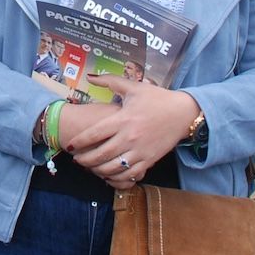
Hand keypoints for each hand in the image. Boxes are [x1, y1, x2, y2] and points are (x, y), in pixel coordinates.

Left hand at [59, 77, 200, 190]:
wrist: (183, 112)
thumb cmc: (157, 98)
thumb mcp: (133, 87)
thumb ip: (110, 81)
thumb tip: (89, 76)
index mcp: (123, 119)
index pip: (95, 134)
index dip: (79, 142)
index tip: (70, 146)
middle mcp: (129, 137)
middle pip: (100, 154)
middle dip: (84, 160)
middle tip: (76, 160)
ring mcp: (139, 151)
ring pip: (112, 168)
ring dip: (97, 170)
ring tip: (90, 167)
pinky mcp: (149, 160)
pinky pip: (128, 174)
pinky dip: (115, 177)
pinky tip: (108, 174)